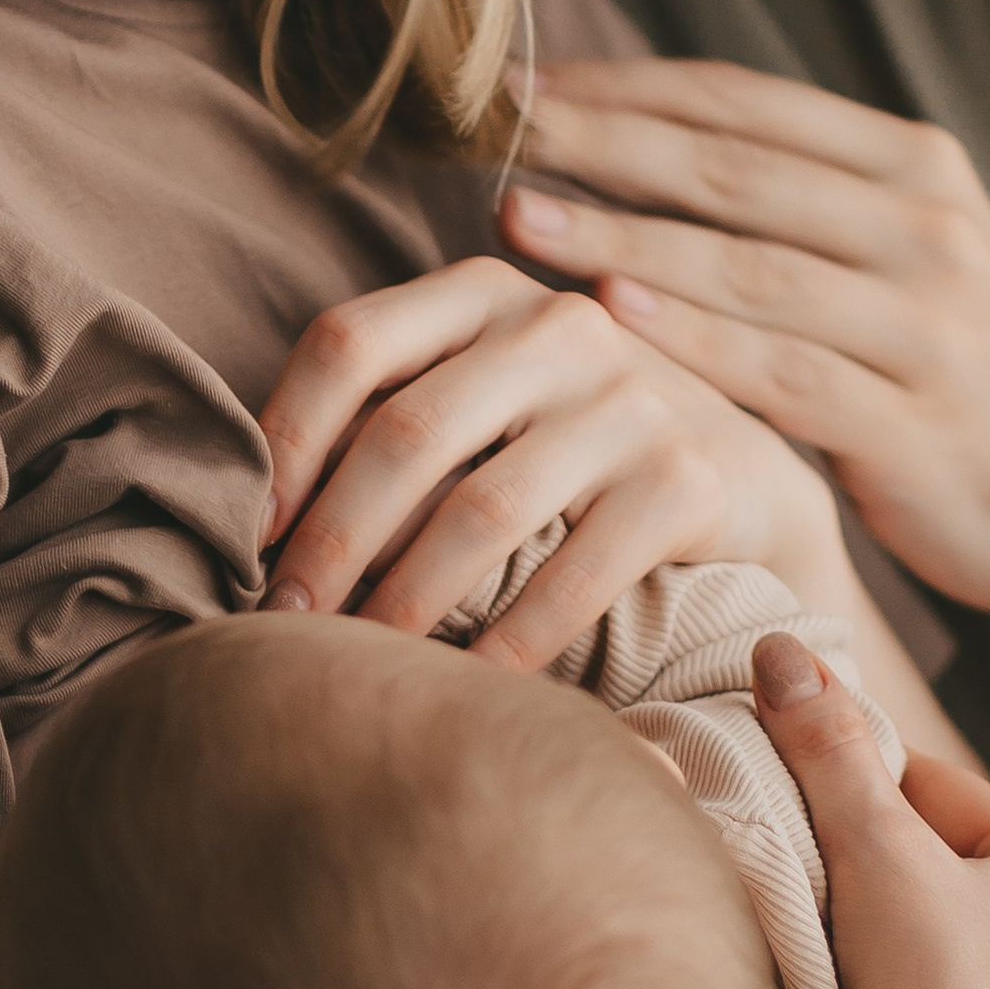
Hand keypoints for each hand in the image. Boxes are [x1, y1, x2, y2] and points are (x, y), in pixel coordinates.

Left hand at [258, 256, 849, 667]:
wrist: (742, 480)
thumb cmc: (564, 451)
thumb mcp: (483, 396)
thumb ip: (391, 412)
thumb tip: (253, 510)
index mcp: (482, 293)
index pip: (350, 343)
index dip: (283, 439)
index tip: (247, 536)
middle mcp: (557, 325)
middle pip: (407, 432)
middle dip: (330, 542)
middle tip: (281, 627)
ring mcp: (630, 397)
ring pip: (483, 509)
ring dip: (404, 604)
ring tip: (358, 668)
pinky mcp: (685, 478)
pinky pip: (572, 576)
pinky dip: (508, 646)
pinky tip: (466, 695)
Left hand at [506, 61, 989, 614]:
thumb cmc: (959, 370)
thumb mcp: (900, 253)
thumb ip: (791, 204)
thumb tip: (626, 148)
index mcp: (910, 164)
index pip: (739, 102)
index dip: (620, 86)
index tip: (513, 81)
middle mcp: (924, 225)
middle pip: (731, 165)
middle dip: (600, 140)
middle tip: (488, 125)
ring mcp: (926, 323)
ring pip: (748, 263)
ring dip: (623, 235)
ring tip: (520, 214)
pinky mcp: (914, 423)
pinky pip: (784, 371)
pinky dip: (694, 339)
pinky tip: (611, 316)